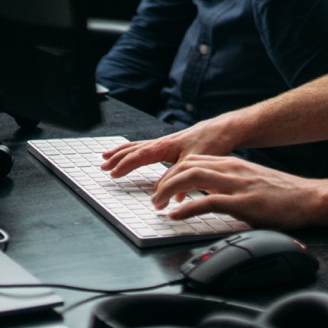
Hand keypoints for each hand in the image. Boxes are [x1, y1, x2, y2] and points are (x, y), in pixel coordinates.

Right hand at [101, 120, 236, 179]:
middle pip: (133, 149)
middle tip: (102, 166)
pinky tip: (137, 156)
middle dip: (117, 158)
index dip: (124, 166)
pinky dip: (136, 151)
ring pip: (139, 146)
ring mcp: (167, 143)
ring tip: (109, 156)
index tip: (112, 174)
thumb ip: (177, 180)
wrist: (225, 129)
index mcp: (164, 146)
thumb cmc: (211, 141)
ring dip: (123, 152)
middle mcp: (162, 142)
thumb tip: (164, 198)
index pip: (138, 156)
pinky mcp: (173, 145)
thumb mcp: (193, 163)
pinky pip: (148, 147)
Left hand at [152, 154, 321, 228]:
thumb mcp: (251, 182)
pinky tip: (176, 215)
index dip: (171, 173)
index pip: (192, 160)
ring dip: (168, 191)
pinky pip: (207, 203)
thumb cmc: (283, 195)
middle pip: (186, 166)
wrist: (309, 198)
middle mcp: (232, 170)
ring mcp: (236, 185)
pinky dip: (187, 208)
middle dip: (164, 181)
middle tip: (155, 199)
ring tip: (159, 205)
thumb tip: (208, 196)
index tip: (162, 188)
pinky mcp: (243, 203)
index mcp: (233, 165)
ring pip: (191, 178)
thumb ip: (230, 185)